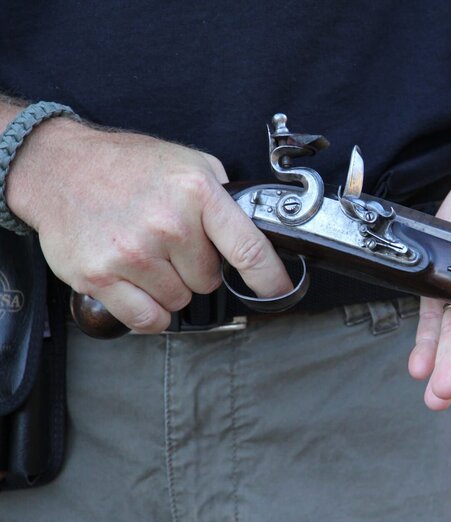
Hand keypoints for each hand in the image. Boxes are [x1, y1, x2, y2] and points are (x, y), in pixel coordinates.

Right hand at [6, 120, 290, 332]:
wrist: (58, 167)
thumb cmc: (127, 166)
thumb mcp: (190, 163)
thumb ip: (224, 199)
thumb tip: (257, 232)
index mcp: (197, 192)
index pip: (249, 249)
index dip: (271, 279)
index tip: (282, 293)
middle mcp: (167, 223)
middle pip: (209, 280)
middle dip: (196, 267)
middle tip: (170, 241)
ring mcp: (132, 252)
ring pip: (179, 301)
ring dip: (170, 287)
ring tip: (147, 253)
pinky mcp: (99, 276)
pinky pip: (147, 319)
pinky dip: (150, 311)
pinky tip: (138, 283)